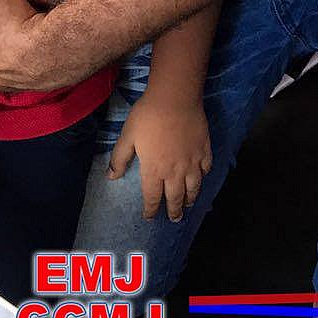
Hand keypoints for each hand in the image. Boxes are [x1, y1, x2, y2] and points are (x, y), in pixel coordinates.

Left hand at [108, 96, 212, 221]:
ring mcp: (192, 162)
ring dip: (190, 199)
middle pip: (175, 198)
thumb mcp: (128, 136)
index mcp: (154, 171)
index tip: (150, 216)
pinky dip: (203, 177)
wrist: (175, 98)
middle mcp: (175, 172)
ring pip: (193, 188)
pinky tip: (201, 177)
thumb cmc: (148, 116)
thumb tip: (111, 177)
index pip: (152, 197)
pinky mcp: (204, 150)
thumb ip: (119, 158)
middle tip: (174, 218)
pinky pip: (206, 169)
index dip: (151, 209)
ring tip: (187, 205)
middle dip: (173, 210)